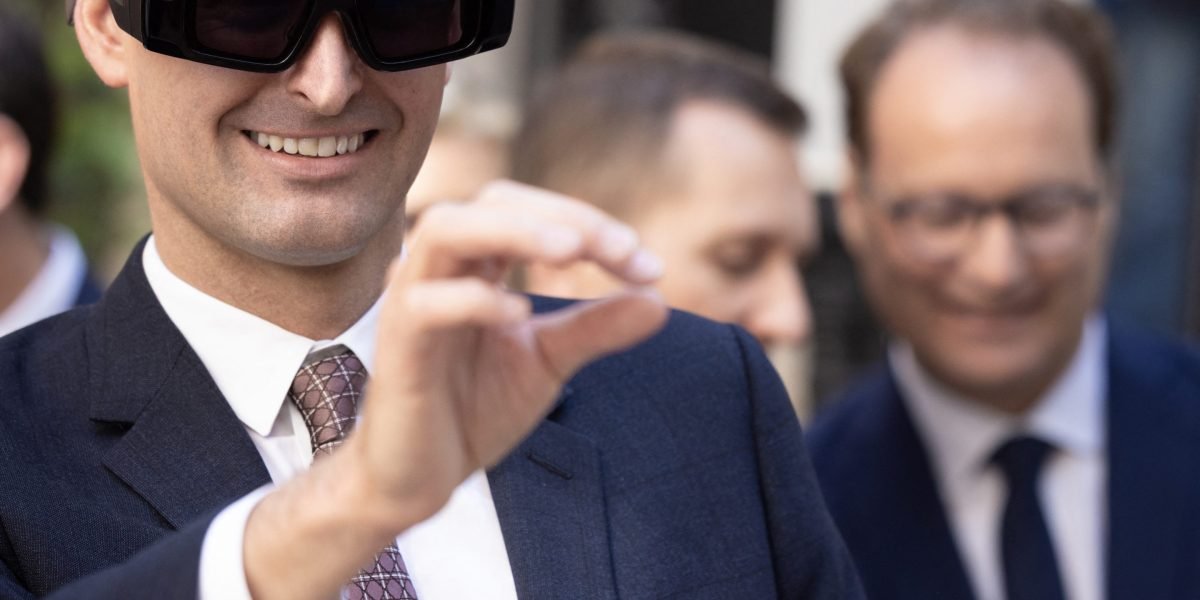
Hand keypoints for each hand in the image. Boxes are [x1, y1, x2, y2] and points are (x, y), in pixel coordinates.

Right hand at [245, 181, 667, 599]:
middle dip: (562, 218)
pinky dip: (473, 299)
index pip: (532, 211)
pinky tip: (518, 314)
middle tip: (623, 252)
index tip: (648, 269)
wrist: (421, 474)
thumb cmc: (475, 406)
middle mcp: (440, 267)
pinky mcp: (396, 345)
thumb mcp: (549, 360)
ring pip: (444, 229)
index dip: (591, 225)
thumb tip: (659, 300)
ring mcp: (411, 300)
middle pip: (492, 202)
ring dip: (513, 232)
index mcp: (476, 261)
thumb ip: (596, 327)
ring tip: (569, 252)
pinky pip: (423, 303)